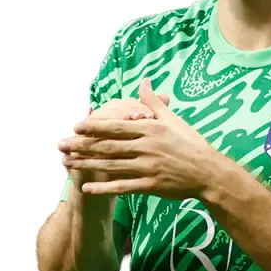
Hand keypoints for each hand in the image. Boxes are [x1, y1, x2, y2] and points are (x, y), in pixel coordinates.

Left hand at [61, 79, 219, 198]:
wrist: (209, 172)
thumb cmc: (191, 144)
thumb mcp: (173, 119)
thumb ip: (154, 102)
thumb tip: (144, 82)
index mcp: (150, 129)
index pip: (117, 126)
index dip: (94, 126)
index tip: (76, 125)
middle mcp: (146, 147)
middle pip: (108, 145)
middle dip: (82, 145)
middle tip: (61, 145)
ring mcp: (148, 167)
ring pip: (111, 165)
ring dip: (86, 164)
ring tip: (66, 163)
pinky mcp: (151, 186)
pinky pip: (122, 186)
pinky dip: (103, 187)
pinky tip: (86, 188)